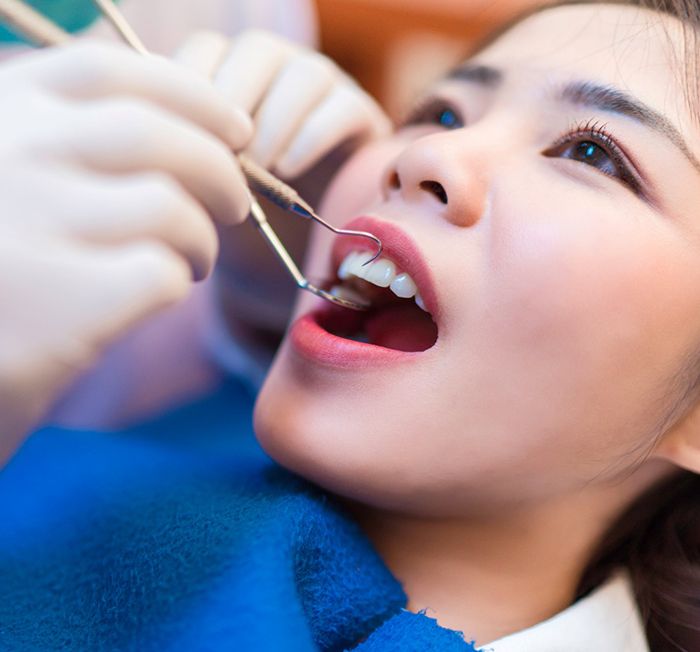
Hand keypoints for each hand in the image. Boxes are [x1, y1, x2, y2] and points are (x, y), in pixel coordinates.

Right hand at [0, 41, 253, 461]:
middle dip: (221, 172)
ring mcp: (26, 223)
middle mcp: (6, 154)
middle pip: (155, 135)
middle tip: (236, 206)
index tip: (235, 129)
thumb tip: (200, 131)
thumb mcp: (14, 181)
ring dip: (202, 238)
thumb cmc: (0, 270)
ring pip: (169, 207)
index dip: (192, 95)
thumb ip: (74, 143)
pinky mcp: (54, 300)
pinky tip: (162, 294)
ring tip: (193, 261)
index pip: (109, 72)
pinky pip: (159, 272)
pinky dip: (178, 282)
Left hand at [174, 30, 389, 334]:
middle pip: (255, 51)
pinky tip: (288, 171)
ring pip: (302, 73)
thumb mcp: (200, 185)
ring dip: (275, 121)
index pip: (206, 53)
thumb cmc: (239, 214)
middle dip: (234, 102)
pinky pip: (341, 105)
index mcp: (232, 75)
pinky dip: (312, 135)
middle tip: (221, 156)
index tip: (181, 139)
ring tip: (260, 170)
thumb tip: (155, 135)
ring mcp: (323, 88)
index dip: (191, 90)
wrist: (294, 249)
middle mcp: (278, 72)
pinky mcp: (359, 114)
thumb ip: (181, 155)